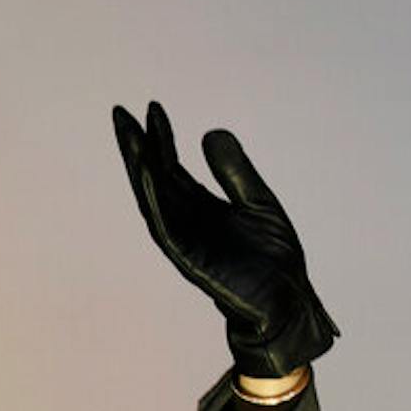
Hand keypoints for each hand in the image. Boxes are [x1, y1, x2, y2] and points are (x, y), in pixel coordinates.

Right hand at [113, 101, 337, 378]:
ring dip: (139, 168)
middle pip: (154, 179)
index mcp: (203, 208)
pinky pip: (165, 226)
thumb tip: (212, 132)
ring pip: (153, 199)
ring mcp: (186, 240)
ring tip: (128, 135)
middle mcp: (188, 221)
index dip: (162, 139)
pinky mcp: (190, 259)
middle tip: (121, 113)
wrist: (289, 302)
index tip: (153, 108)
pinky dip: (155, 199)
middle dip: (137, 148)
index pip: (173, 168)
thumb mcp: (259, 204)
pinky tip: (148, 172)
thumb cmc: (274, 261)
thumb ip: (236, 173)